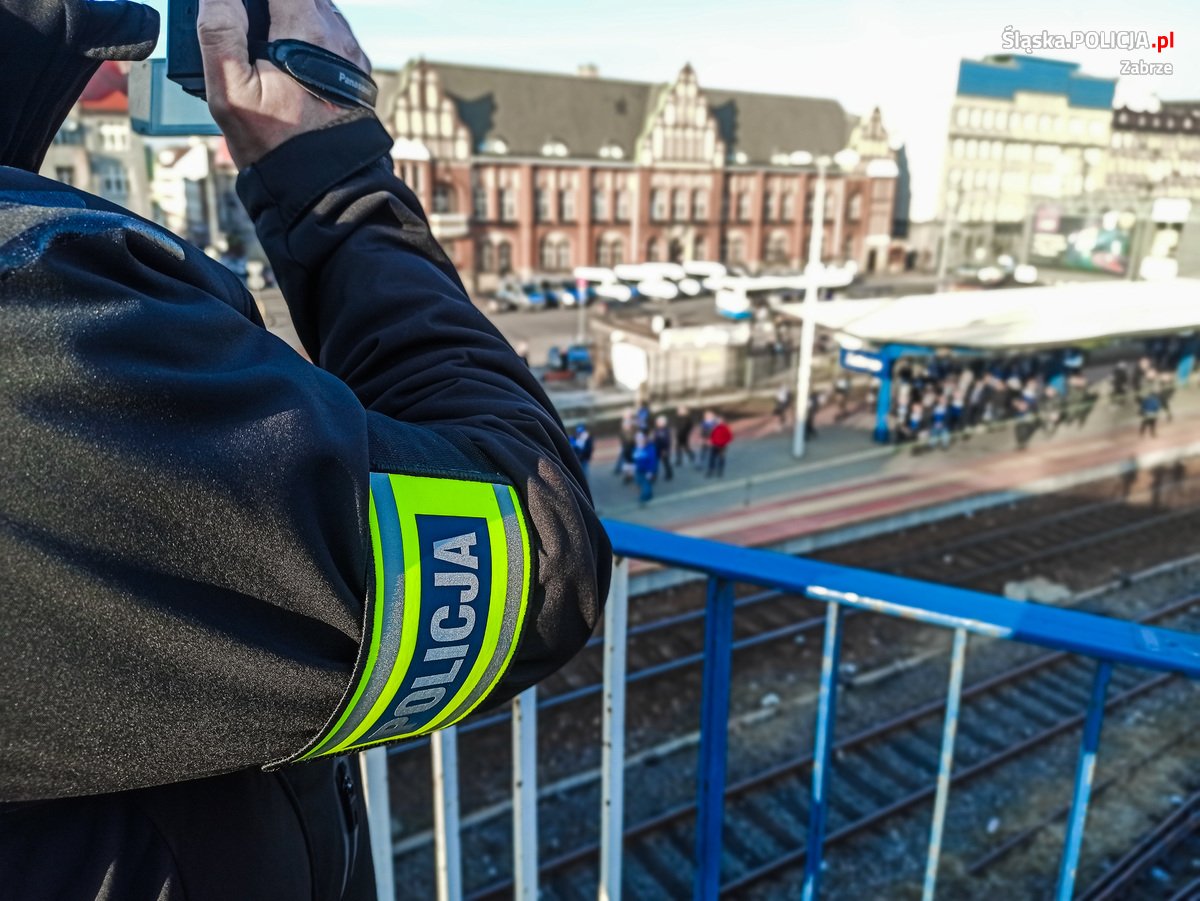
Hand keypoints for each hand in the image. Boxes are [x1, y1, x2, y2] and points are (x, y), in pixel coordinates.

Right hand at [197, 0, 371, 168]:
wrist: (324, 186)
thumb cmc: (274, 144)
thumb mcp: (230, 89)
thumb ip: (220, 30)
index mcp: (305, 30)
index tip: (237, 9)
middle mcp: (336, 35)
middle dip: (269, 6)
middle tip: (246, 26)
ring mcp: (351, 53)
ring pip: (319, 9)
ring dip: (290, 14)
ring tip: (263, 43)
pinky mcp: (357, 71)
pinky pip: (332, 34)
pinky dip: (309, 34)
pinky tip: (287, 58)